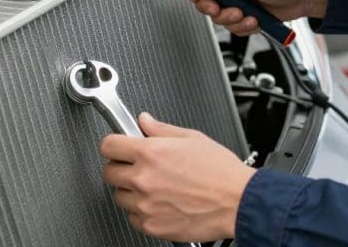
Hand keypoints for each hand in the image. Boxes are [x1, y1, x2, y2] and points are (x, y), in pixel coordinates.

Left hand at [100, 113, 255, 241]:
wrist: (238, 202)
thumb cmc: (220, 172)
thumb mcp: (191, 138)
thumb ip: (161, 129)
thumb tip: (145, 121)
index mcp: (151, 153)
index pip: (109, 145)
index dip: (114, 144)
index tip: (119, 147)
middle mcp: (143, 179)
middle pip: (109, 172)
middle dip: (121, 167)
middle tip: (138, 167)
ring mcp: (145, 205)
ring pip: (119, 197)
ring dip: (131, 191)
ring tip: (155, 186)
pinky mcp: (151, 226)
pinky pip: (132, 218)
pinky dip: (141, 212)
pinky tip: (159, 203)